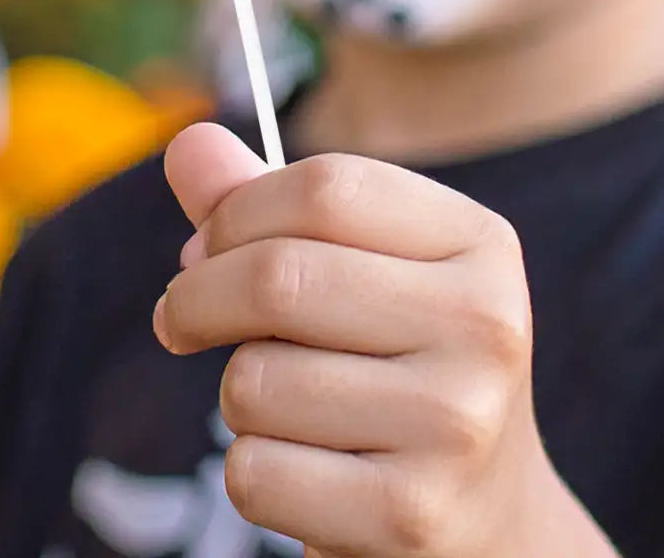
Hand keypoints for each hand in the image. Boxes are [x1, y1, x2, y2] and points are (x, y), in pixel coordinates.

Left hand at [154, 124, 617, 556]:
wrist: (483, 519)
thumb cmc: (399, 365)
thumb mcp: (359, 270)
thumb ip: (269, 206)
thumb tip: (188, 144)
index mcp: (480, 242)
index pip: (324, 187)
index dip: (235, 212)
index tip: (203, 246)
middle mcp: (484, 324)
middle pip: (278, 276)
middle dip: (197, 297)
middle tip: (179, 317)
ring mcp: (455, 423)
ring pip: (253, 381)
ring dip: (237, 394)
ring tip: (286, 406)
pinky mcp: (410, 514)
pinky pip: (254, 473)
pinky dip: (252, 472)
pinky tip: (306, 470)